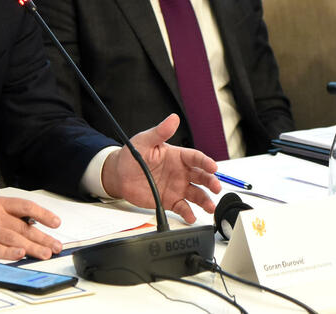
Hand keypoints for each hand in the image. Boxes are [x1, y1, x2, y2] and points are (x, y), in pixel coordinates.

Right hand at [0, 197, 61, 259]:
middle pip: (23, 227)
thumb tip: (33, 225)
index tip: (56, 222)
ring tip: (45, 254)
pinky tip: (20, 254)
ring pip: (13, 238)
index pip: (26, 207)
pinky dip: (8, 252)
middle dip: (42, 238)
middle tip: (56, 247)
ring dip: (31, 247)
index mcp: (1, 204)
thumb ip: (10, 216)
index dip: (43, 214)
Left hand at [101, 114, 220, 222]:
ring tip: (210, 206)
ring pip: (196, 194)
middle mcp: (181, 172)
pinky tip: (191, 216)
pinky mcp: (169, 201)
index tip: (213, 167)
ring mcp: (177, 187)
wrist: (119, 175)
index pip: (196, 158)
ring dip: (205, 200)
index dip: (206, 162)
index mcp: (178, 156)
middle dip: (211, 182)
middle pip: (201, 177)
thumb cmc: (132, 155)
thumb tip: (173, 118)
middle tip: (216, 187)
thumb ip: (160, 132)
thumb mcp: (145, 140)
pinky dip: (188, 213)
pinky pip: (182, 207)